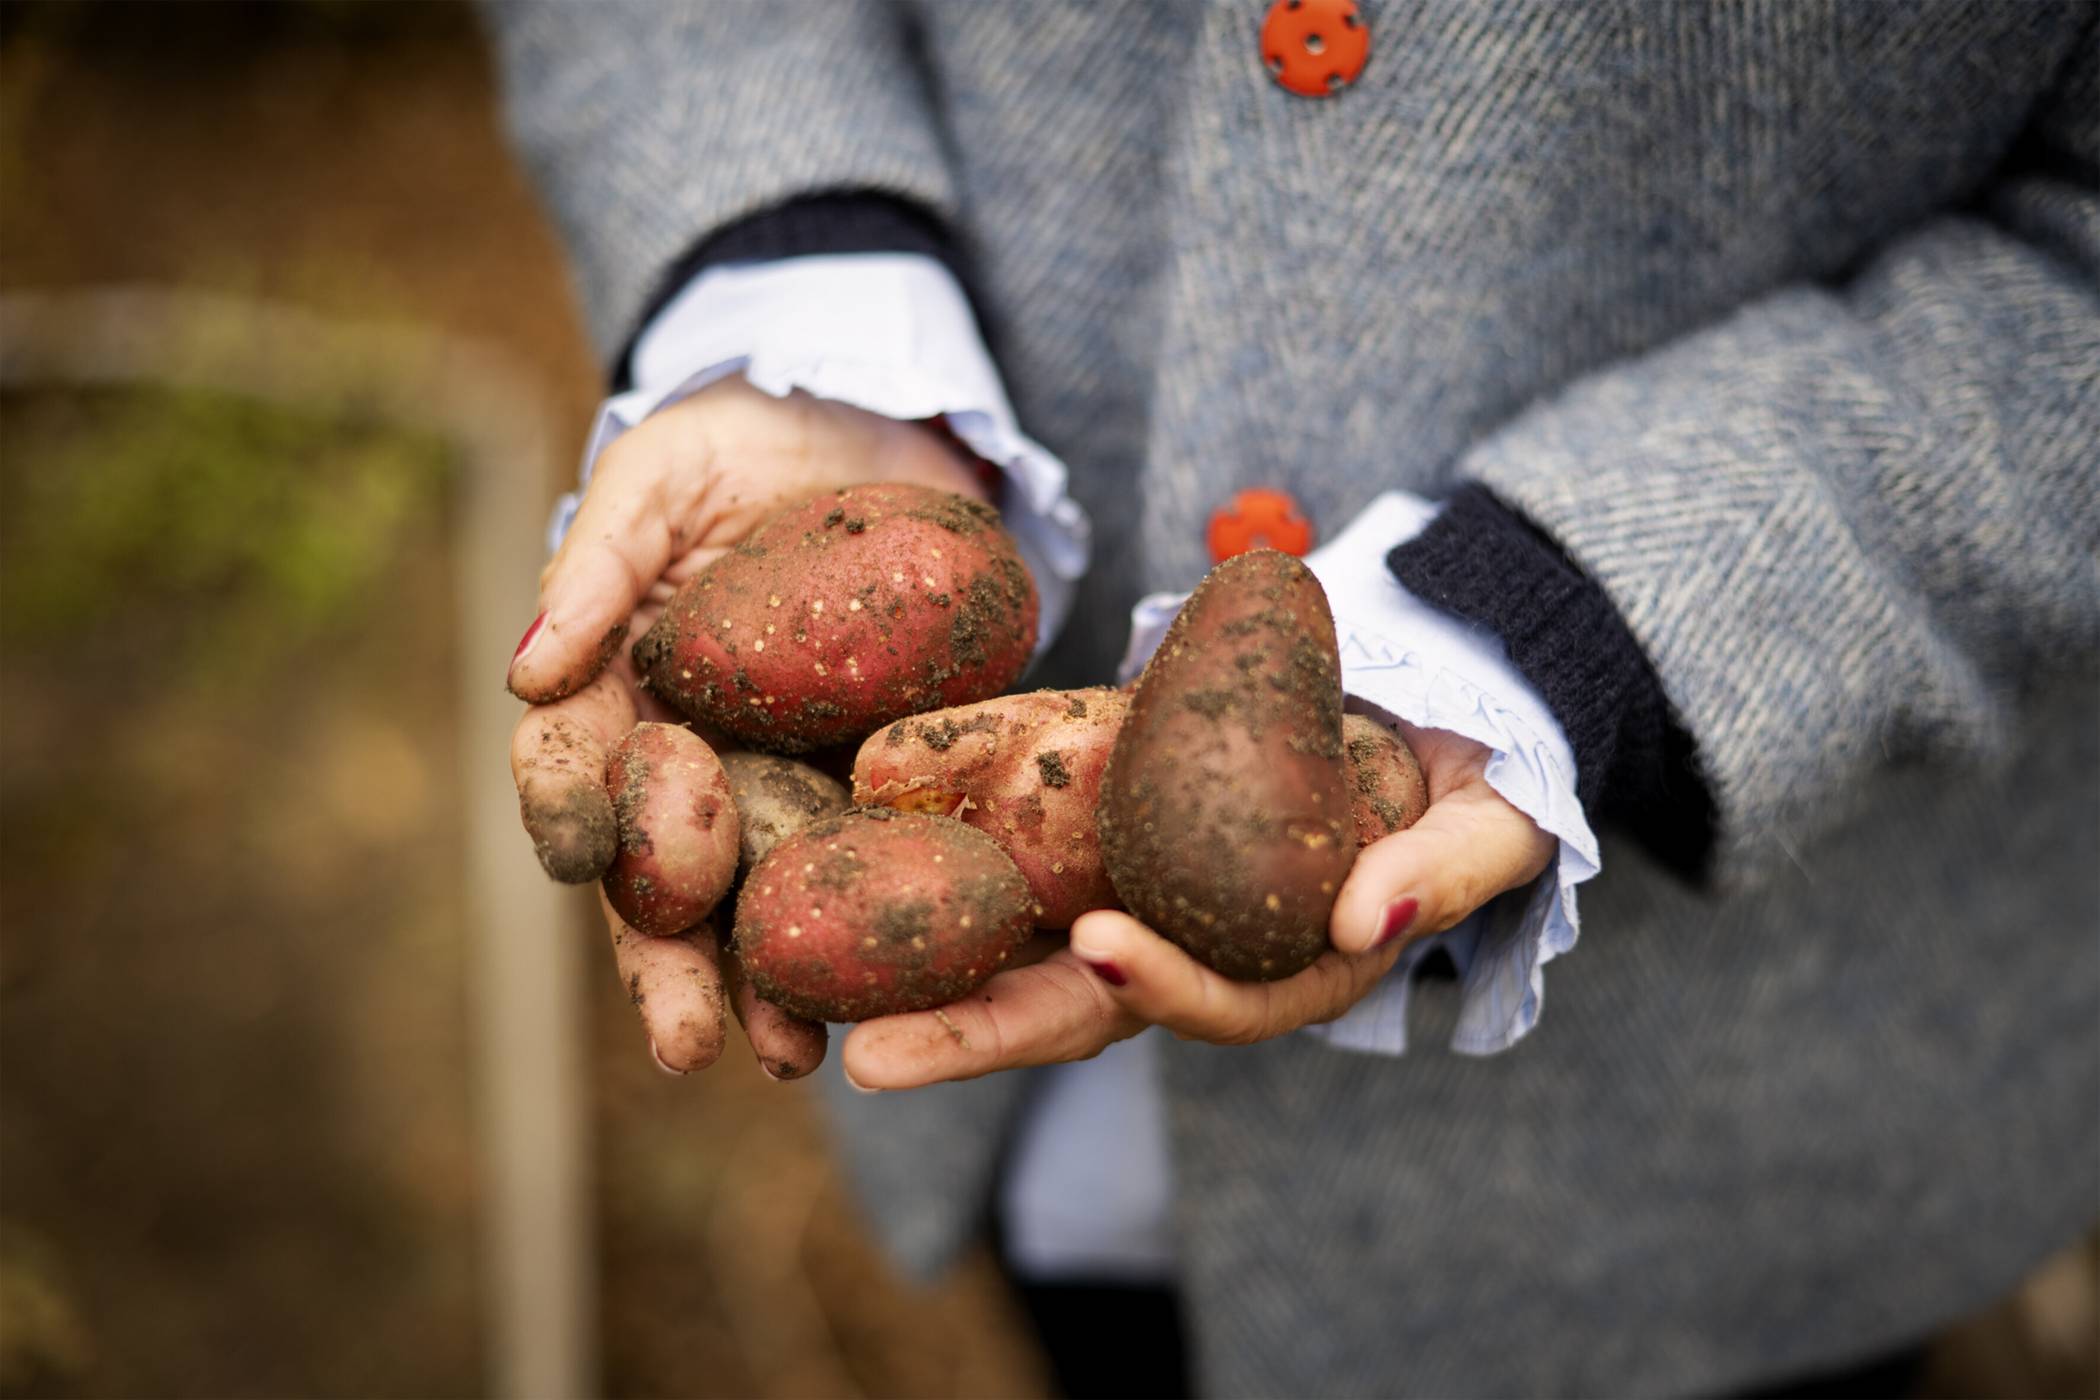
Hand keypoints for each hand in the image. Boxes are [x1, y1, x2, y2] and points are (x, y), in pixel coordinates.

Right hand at [507, 376, 989, 1077]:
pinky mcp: (873, 780)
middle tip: (687, 1046)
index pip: (573, 772)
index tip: (578, 863)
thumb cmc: (737, 442)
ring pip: (763, 901)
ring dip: (772, 986)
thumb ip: (599, 567)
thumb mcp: (660, 477)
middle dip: (670, 965)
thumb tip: (525, 672)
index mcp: (616, 695)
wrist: (870, 425)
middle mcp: (690, 762)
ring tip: (803, 1056)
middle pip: (662, 880)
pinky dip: (877, 930)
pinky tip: (900, 991)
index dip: (569, 817)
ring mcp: (781, 782)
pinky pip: (869, 863)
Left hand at [840, 721, 1554, 1087]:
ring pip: (1020, 924)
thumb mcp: (1490, 830)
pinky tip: (864, 804)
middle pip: (1075, 1000)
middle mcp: (1189, 940)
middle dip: (976, 1031)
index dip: (1158, 989)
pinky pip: (1017, 816)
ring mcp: (1134, 873)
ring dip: (926, 948)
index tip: (1098, 948)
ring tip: (823, 966)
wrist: (1433, 713)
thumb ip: (1441, 876)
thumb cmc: (1475, 790)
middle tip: (871, 1057)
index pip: (1212, 1005)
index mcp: (1281, 971)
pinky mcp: (1102, 802)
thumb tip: (1367, 921)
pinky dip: (948, 815)